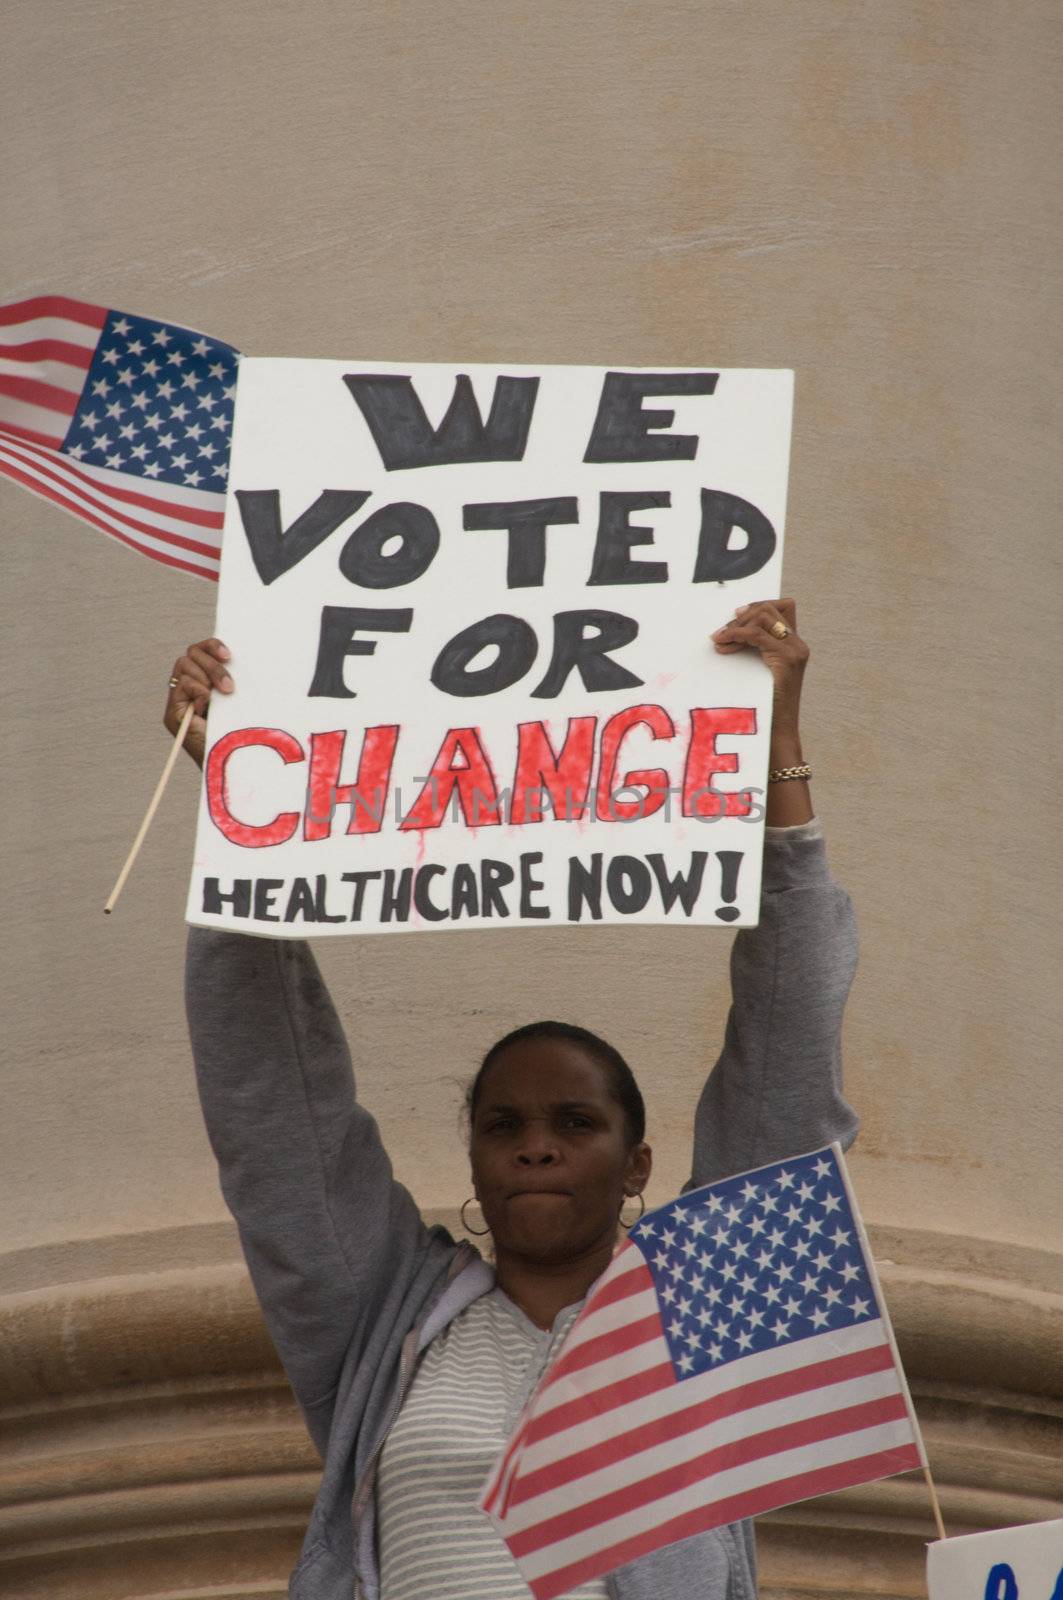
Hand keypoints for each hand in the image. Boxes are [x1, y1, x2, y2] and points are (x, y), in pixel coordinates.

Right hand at [164, 639, 232, 768]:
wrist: (231, 762)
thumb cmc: (241, 731)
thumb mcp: (239, 699)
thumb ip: (231, 678)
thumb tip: (237, 656)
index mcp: (204, 680)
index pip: (201, 649)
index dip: (213, 646)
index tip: (230, 656)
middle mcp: (187, 687)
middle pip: (191, 653)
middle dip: (213, 665)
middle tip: (230, 687)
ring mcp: (178, 700)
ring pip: (185, 664)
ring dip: (207, 678)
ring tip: (222, 697)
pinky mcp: (172, 713)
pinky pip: (182, 685)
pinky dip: (198, 691)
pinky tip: (207, 708)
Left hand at [711, 597, 807, 744]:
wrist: (777, 734)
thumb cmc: (764, 707)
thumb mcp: (760, 673)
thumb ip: (755, 651)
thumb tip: (730, 630)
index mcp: (795, 646)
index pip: (783, 606)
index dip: (758, 606)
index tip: (735, 616)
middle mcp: (799, 645)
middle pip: (771, 608)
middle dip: (742, 616)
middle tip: (721, 633)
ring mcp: (795, 652)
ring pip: (764, 617)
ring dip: (736, 625)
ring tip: (719, 640)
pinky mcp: (787, 661)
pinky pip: (756, 635)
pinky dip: (736, 635)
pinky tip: (722, 645)